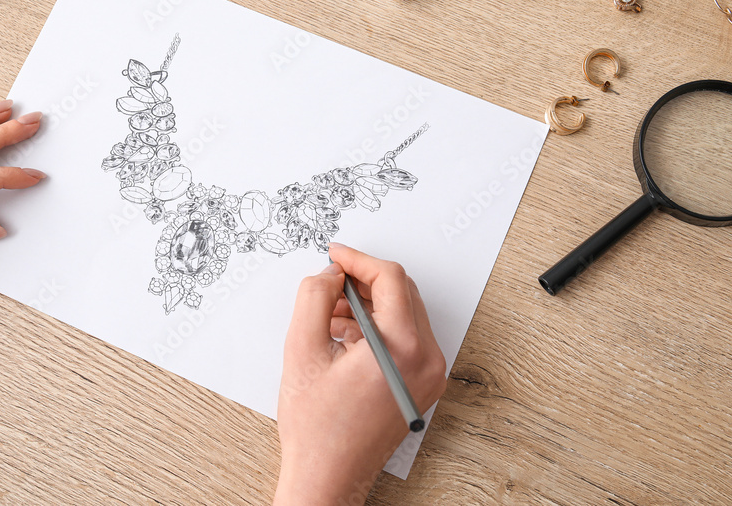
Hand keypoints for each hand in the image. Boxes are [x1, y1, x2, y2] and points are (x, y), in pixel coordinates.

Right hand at [273, 243, 446, 504]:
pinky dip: (376, 327)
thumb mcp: (302, 350)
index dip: (358, 260)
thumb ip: (314, 298)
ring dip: (368, 304)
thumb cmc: (317, 428)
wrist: (329, 476)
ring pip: (403, 314)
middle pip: (402, 293)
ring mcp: (429, 376)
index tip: (335, 255)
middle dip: (363, 281)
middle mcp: (427, 361)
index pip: (391, 279)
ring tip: (328, 315)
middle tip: (329, 282)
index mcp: (404, 348)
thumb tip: (330, 274)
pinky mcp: (422, 385)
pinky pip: (405, 338)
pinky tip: (343, 336)